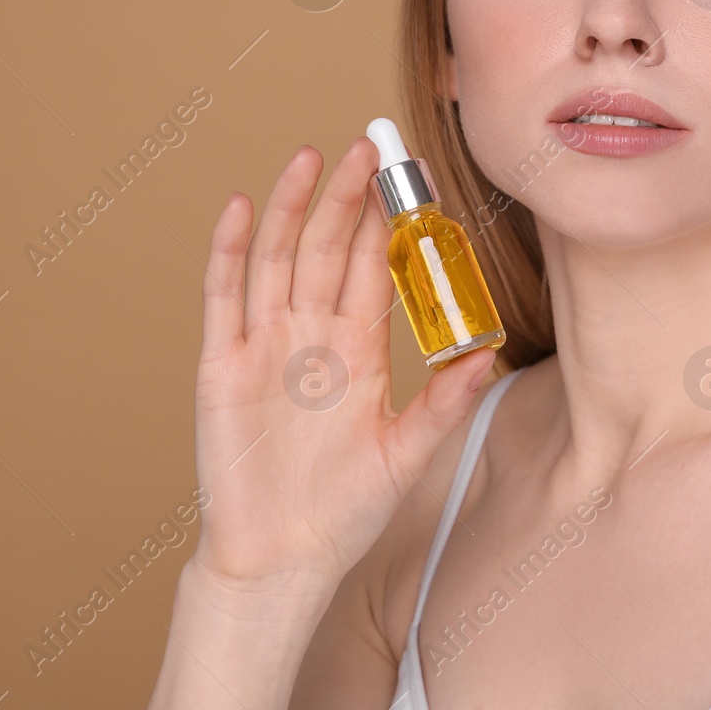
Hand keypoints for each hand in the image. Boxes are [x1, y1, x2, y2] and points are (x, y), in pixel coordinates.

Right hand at [189, 136, 498, 589]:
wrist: (280, 560)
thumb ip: (442, 402)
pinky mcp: (222, 364)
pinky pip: (223, 297)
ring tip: (313, 158)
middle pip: (330, 251)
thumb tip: (488, 353)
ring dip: (295, 208)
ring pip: (279, 259)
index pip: (376, 270)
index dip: (392, 225)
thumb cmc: (342, 511)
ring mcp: (264, 345)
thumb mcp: (405, 454)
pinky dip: (228, 250)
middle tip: (369, 148)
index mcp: (357, 351)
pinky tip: (242, 207)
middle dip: (350, 199)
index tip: (413, 179)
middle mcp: (310, 337)